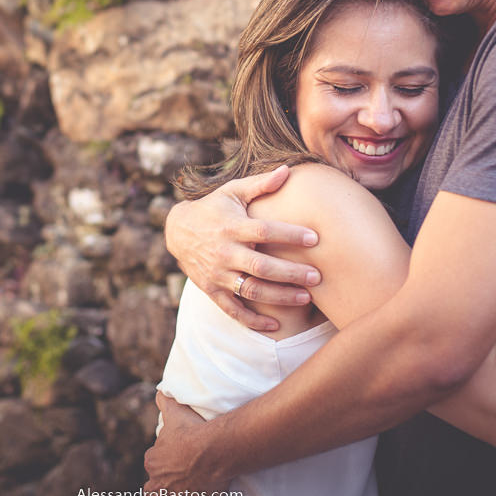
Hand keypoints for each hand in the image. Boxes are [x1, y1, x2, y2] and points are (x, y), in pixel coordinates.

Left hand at [144, 393, 218, 495]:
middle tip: (176, 480)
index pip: (152, 463)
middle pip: (153, 488)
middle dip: (161, 486)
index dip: (163, 462)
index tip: (177, 459)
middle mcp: (157, 482)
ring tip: (179, 494)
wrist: (215, 450)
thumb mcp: (176, 411)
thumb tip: (159, 391)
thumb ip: (164, 401)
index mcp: (152, 461)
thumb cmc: (194, 431)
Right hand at [166, 166, 321, 330]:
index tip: (314, 238)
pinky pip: (233, 310)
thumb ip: (261, 184)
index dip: (289, 234)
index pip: (263, 231)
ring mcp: (217, 274)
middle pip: (261, 267)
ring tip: (306, 298)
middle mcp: (224, 252)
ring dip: (280, 296)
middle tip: (318, 277)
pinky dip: (253, 320)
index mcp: (232, 227)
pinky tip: (275, 326)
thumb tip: (289, 170)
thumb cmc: (213, 208)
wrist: (177, 232)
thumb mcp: (233, 192)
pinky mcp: (212, 290)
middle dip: (291, 273)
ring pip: (252, 290)